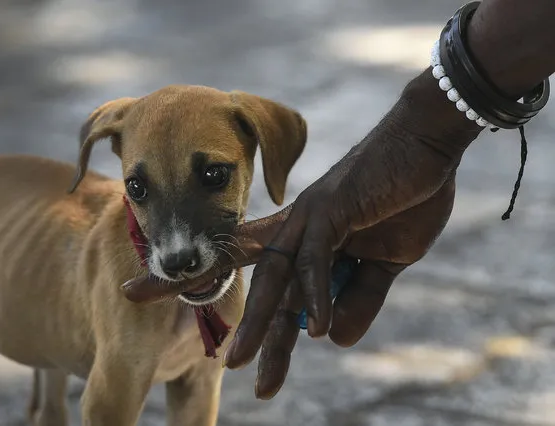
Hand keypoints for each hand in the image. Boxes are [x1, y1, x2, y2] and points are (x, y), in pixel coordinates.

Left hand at [223, 72, 482, 398]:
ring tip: (254, 369)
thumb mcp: (388, 261)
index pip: (271, 278)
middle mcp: (300, 230)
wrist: (427, 145)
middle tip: (232, 367)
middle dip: (251, 329)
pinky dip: (315, 293)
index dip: (249, 305)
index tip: (227, 337)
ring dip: (265, 323)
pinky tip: (318, 329)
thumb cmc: (406, 198)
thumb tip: (335, 340)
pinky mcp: (329, 208)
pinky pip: (314, 258)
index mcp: (312, 242)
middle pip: (265, 285)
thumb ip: (361, 297)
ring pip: (276, 276)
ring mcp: (310, 217)